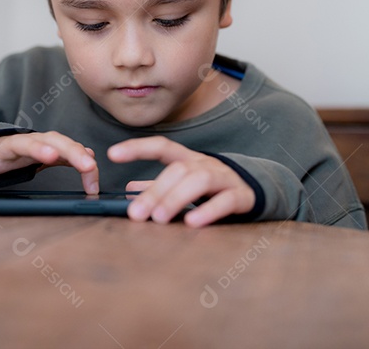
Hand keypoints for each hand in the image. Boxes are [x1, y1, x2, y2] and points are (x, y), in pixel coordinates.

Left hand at [0, 131, 99, 194]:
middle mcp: (34, 140)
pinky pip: (73, 156)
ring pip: (69, 146)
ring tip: (93, 178)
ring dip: (83, 159)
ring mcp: (47, 145)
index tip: (52, 157)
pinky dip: (84, 163)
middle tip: (88, 167)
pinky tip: (92, 173)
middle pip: (57, 141)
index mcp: (13, 143)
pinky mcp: (55, 153)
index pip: (27, 143)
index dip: (40, 149)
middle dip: (74, 152)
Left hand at [108, 137, 254, 227]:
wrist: (257, 190)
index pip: (162, 146)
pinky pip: (225, 200)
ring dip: (176, 198)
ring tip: (159, 219)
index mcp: (189, 159)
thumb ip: (159, 186)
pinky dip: (208, 210)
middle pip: (178, 169)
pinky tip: (192, 222)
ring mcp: (225, 178)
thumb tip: (128, 190)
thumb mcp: (184, 184)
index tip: (112, 154)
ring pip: (199, 180)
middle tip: (136, 213)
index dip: (137, 148)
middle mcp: (206, 163)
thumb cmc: (213, 187)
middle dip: (155, 191)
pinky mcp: (242, 196)